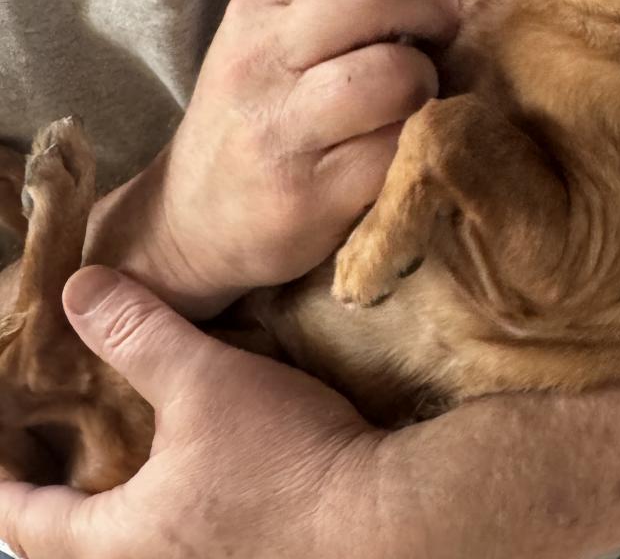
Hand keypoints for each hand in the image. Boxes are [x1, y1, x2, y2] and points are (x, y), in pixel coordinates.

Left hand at [0, 267, 391, 558]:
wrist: (382, 518)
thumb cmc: (283, 457)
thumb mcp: (205, 381)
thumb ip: (139, 334)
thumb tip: (77, 290)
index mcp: (121, 543)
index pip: (26, 521)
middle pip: (71, 548)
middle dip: (51, 500)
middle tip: (46, 451)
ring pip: (129, 549)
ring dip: (111, 511)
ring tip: (115, 463)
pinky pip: (176, 545)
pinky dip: (159, 513)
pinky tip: (193, 475)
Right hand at [87, 0, 479, 316]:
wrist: (191, 225)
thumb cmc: (257, 123)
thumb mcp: (277, 45)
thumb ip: (345, 4)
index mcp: (261, 6)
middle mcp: (262, 56)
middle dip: (438, 3)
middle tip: (454, 35)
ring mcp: (279, 128)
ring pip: (396, 74)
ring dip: (431, 85)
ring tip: (419, 102)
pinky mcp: (306, 196)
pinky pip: (397, 151)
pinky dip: (421, 145)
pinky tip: (406, 150)